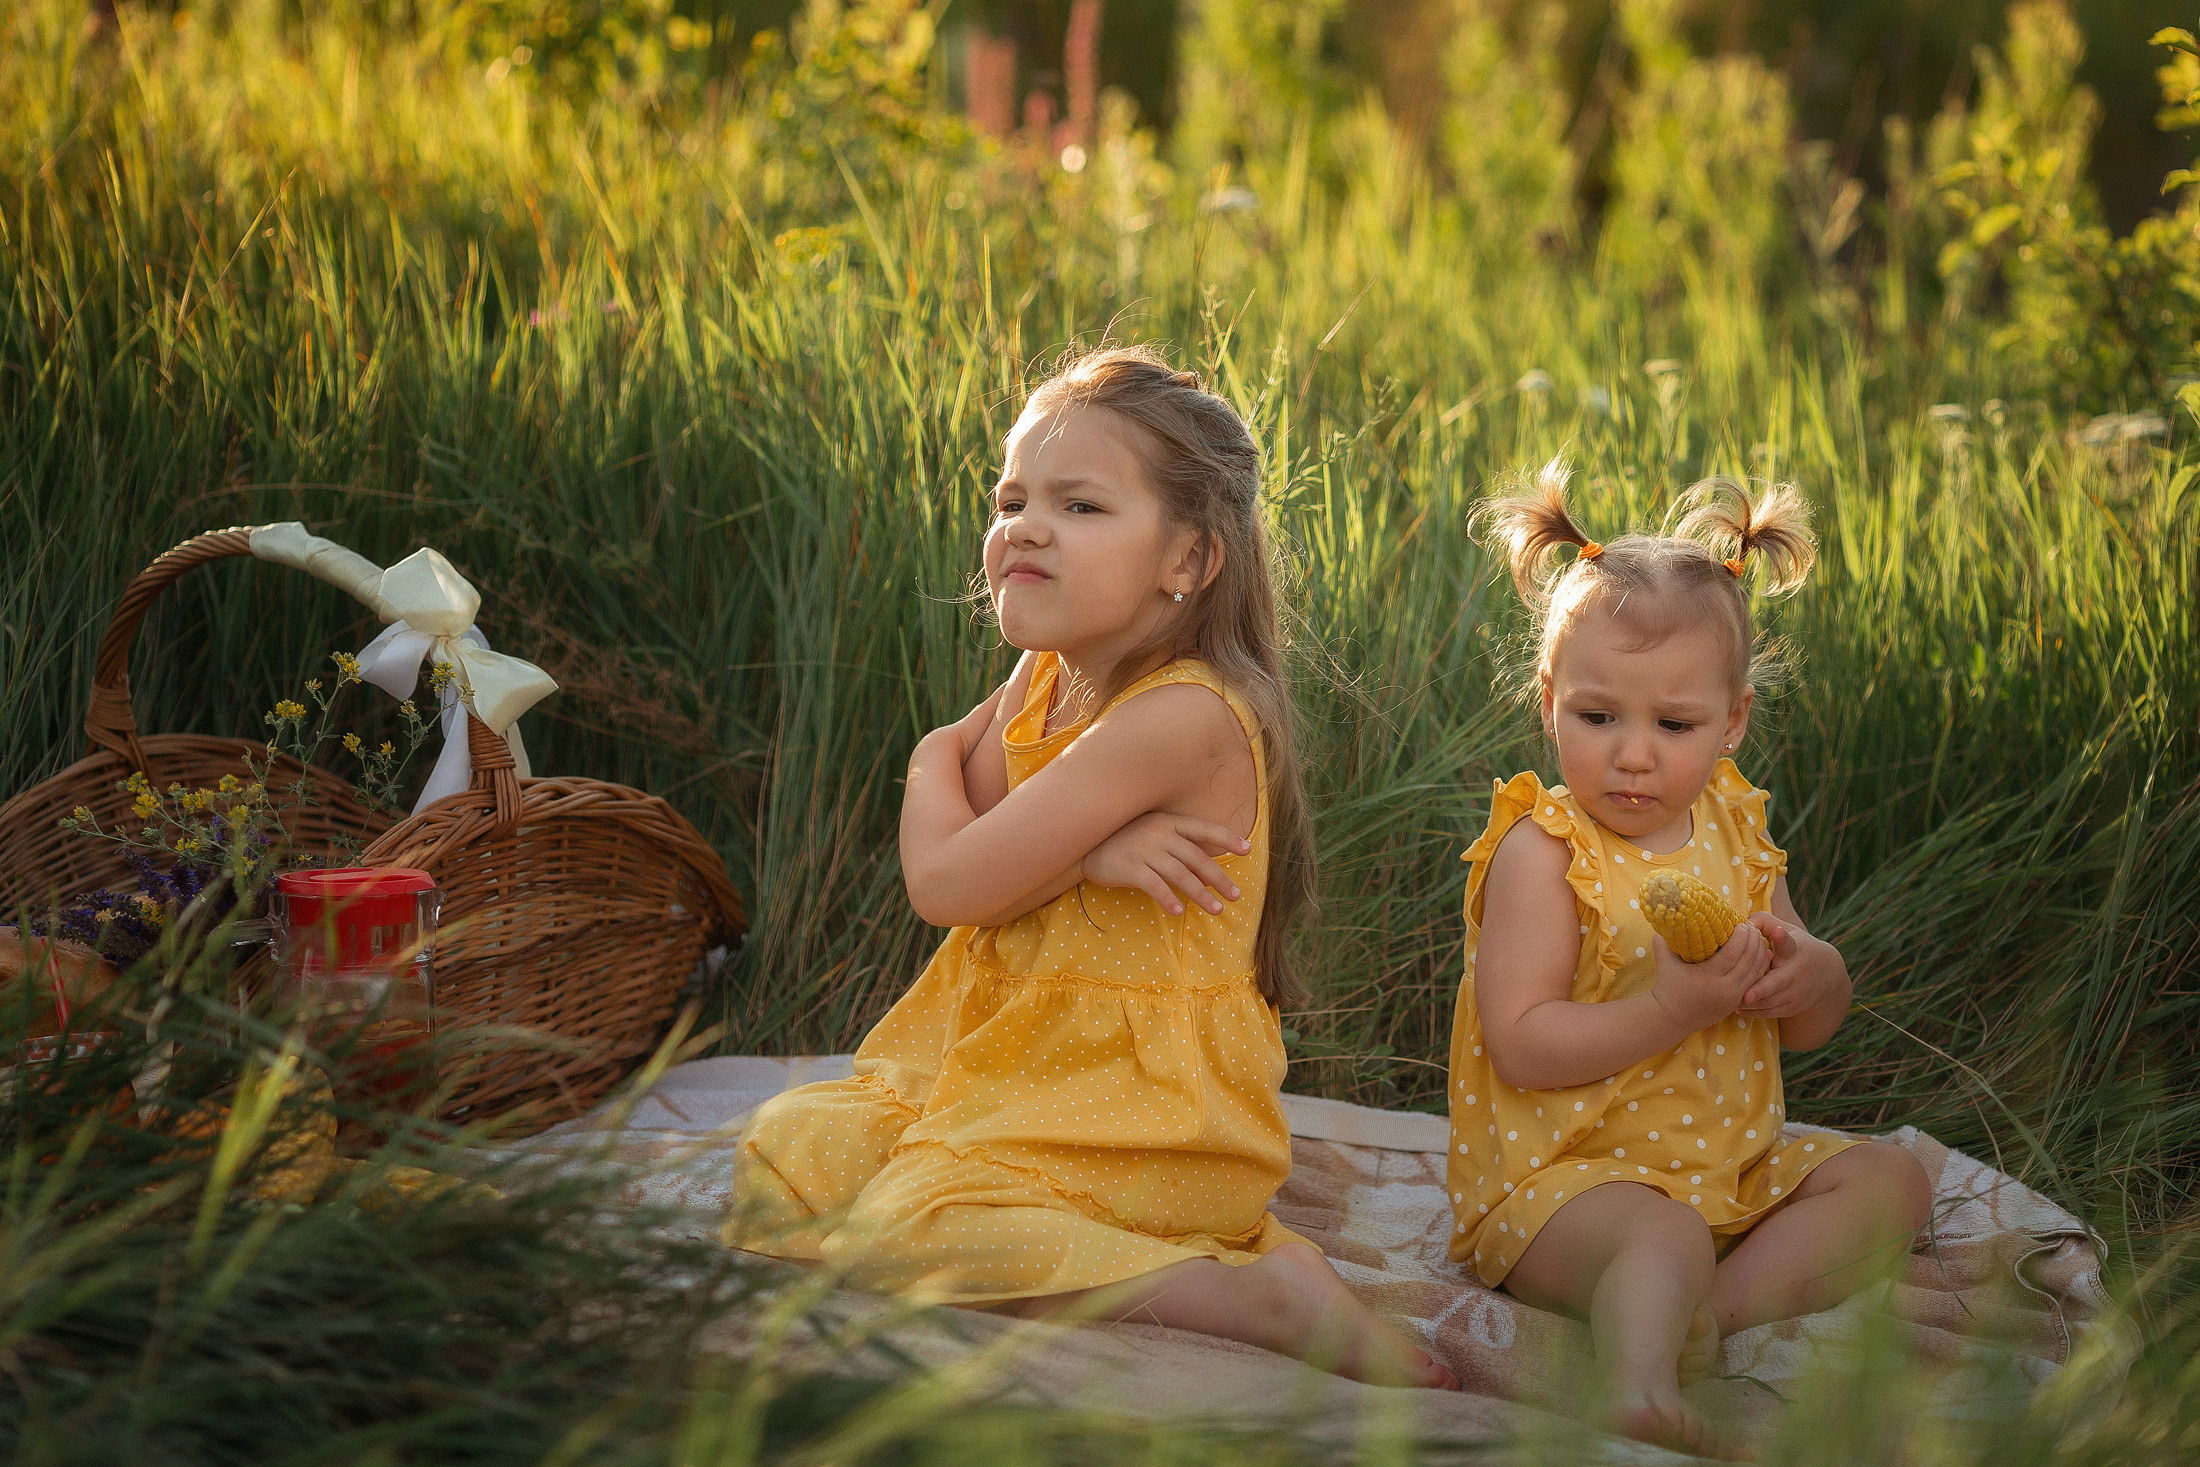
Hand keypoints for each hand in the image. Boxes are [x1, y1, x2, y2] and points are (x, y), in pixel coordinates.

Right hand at [1078, 812, 1249, 916]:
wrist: (1085, 843)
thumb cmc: (1124, 840)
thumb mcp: (1152, 831)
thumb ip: (1177, 843)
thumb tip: (1207, 868)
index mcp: (1168, 822)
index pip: (1204, 828)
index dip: (1227, 838)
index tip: (1247, 850)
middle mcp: (1159, 834)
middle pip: (1197, 857)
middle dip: (1219, 878)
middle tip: (1236, 896)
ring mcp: (1144, 850)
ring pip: (1180, 874)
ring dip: (1201, 893)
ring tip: (1216, 909)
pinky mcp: (1130, 868)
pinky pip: (1154, 886)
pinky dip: (1168, 899)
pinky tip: (1179, 912)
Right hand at [1649, 919, 1770, 1033]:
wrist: (1671, 1019)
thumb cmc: (1667, 988)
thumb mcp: (1665, 963)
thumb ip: (1664, 941)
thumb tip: (1665, 918)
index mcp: (1708, 978)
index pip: (1732, 954)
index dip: (1741, 937)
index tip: (1742, 923)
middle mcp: (1724, 989)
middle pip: (1747, 961)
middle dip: (1753, 941)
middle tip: (1752, 926)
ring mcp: (1732, 998)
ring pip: (1755, 972)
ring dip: (1759, 952)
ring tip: (1758, 936)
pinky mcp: (1736, 1003)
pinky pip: (1754, 982)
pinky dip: (1760, 967)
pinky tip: (1764, 954)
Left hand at [1737, 913, 1835, 1017]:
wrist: (1827, 973)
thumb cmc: (1796, 947)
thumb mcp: (1786, 930)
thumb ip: (1764, 922)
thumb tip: (1742, 922)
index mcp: (1794, 949)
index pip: (1788, 942)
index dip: (1782, 937)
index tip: (1778, 932)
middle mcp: (1797, 972)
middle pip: (1778, 982)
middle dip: (1762, 989)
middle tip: (1745, 995)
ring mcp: (1797, 992)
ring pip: (1771, 1001)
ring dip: (1751, 1003)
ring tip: (1732, 1000)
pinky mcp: (1794, 1007)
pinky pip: (1771, 1012)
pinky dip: (1754, 1012)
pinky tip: (1739, 1009)